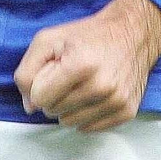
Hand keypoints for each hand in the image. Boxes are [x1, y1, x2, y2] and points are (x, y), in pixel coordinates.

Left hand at [13, 0, 160, 132]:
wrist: (132, 33)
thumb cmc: (88, 35)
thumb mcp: (48, 39)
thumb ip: (28, 70)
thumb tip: (29, 105)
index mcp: (79, 64)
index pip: (40, 98)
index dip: (40, 84)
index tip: (52, 72)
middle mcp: (100, 86)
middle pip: (53, 111)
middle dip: (54, 95)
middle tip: (68, 76)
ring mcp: (116, 100)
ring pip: (70, 122)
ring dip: (68, 107)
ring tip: (80, 85)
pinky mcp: (126, 111)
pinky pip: (90, 128)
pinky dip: (86, 115)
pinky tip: (92, 95)